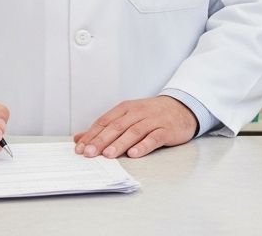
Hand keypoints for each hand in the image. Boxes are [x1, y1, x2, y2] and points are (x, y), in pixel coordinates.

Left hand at [73, 96, 197, 159]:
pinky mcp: (166, 130)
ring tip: (108, 154)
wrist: (182, 108)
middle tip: (90, 153)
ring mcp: (152, 120)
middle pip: (117, 126)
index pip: (105, 121)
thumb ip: (105, 127)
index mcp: (125, 108)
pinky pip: (154, 138)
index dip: (92, 135)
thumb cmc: (151, 114)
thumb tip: (79, 138)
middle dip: (102, 140)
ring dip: (120, 144)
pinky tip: (134, 153)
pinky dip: (143, 145)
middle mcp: (137, 112)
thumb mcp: (127, 116)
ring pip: (134, 132)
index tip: (80, 148)